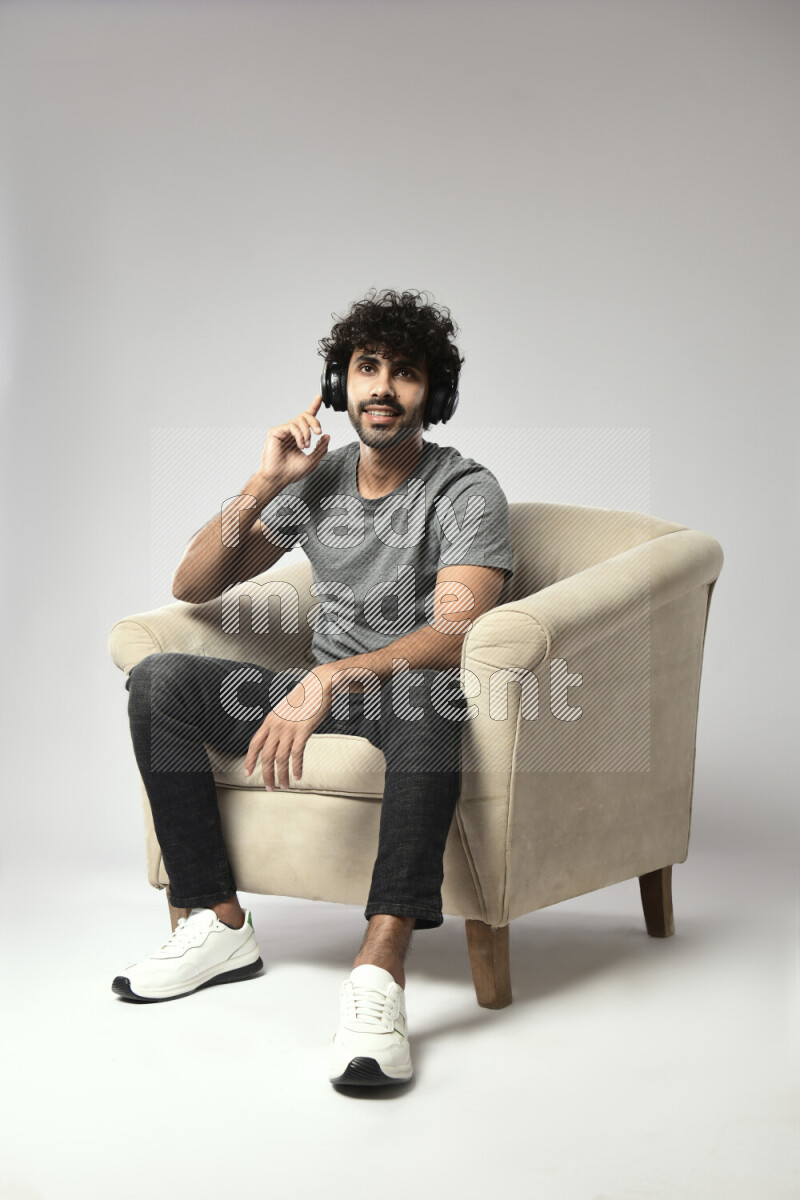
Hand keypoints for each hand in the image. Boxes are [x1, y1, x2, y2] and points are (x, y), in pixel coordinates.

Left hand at [243, 661, 338, 790]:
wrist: (319, 683)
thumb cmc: (305, 697)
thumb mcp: (286, 710)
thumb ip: (280, 724)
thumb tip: (278, 738)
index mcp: (270, 720)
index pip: (255, 744)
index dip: (250, 760)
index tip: (247, 773)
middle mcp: (276, 725)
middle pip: (266, 756)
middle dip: (266, 774)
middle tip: (270, 788)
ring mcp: (289, 728)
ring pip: (280, 758)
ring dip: (282, 775)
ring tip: (285, 786)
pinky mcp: (303, 730)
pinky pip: (297, 754)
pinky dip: (297, 767)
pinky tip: (298, 776)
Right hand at [259, 394, 329, 486]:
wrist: (279, 478)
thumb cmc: (292, 472)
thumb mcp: (313, 460)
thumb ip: (321, 448)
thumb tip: (327, 435)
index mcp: (299, 437)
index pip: (307, 420)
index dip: (313, 407)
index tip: (320, 398)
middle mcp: (291, 432)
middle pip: (305, 416)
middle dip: (315, 422)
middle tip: (318, 433)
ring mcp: (283, 431)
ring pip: (300, 420)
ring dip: (307, 433)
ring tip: (306, 446)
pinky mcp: (275, 432)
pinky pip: (292, 425)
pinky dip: (299, 435)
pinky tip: (300, 445)